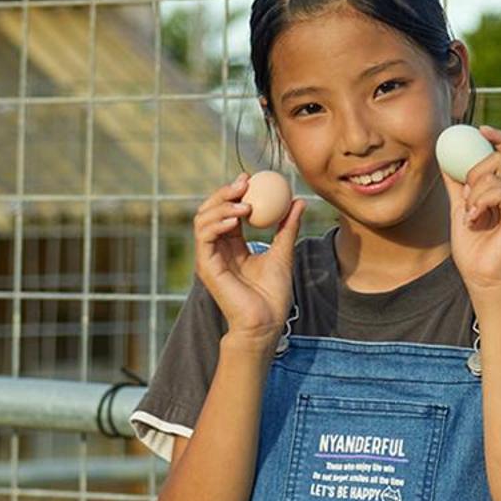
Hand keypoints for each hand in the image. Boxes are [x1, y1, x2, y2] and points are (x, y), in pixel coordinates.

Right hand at [193, 173, 305, 340]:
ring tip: (245, 204)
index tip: (250, 178)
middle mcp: (217, 249)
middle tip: (244, 182)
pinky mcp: (205, 266)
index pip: (228, 212)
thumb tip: (298, 201)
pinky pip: (204, 237)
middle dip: (224, 192)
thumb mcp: (283, 253)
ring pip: (203, 219)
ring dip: (222, 205)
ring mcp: (209, 257)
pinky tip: (236, 218)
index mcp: (232, 246)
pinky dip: (217, 223)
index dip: (235, 192)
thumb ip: (287, 228)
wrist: (266, 322)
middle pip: (211, 210)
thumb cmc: (273, 295)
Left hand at [448, 125, 500, 295]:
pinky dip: (481, 202)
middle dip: (473, 172)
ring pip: (495, 175)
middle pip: (496, 159)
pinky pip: (499, 192)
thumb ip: (456, 184)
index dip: (496, 138)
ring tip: (470, 215)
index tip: (480, 129)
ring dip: (474, 193)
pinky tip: (474, 219)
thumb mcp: (459, 207)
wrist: (480, 276)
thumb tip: (444, 157)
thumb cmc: (472, 248)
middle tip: (465, 197)